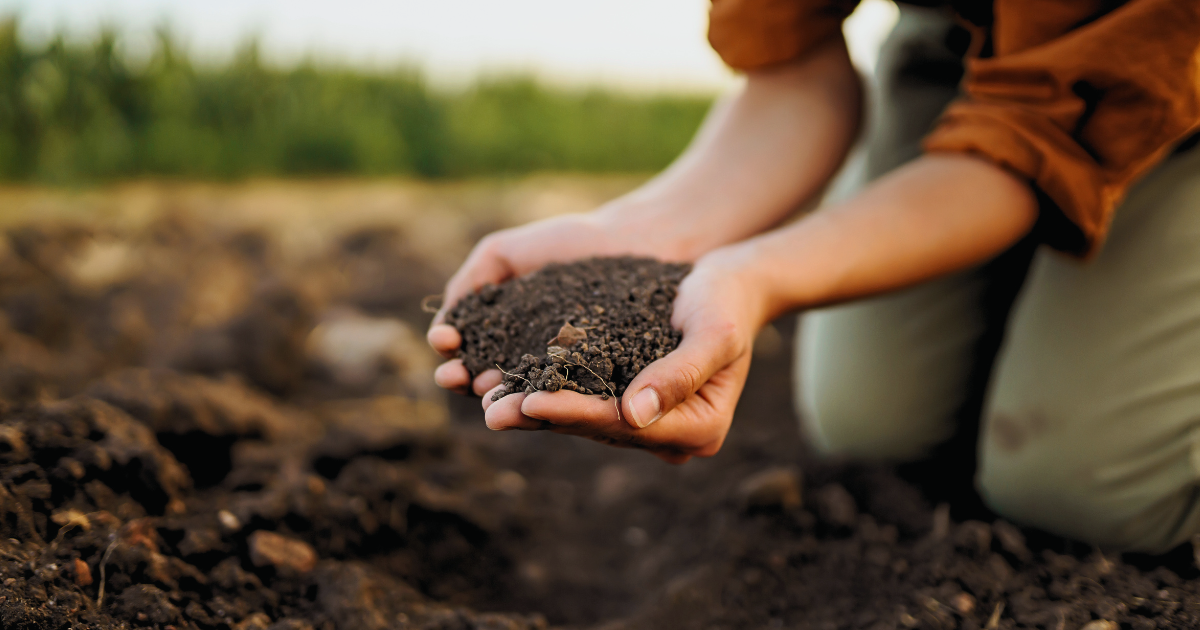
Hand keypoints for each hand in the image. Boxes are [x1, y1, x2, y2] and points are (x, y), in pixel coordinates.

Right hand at [427, 211, 674, 395]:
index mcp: (504, 334)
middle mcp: (529, 361)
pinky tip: (530, 394)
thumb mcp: (504, 253)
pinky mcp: (598, 384)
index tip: (444, 342)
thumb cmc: (570, 243)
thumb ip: (470, 282)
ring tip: (484, 392)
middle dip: (465, 380)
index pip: (467, 352)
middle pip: (487, 380)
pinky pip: (569, 394)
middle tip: (454, 376)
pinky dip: (546, 398)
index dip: (451, 352)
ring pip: (523, 394)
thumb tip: (443, 327)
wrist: (633, 240)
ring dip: (499, 397)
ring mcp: (564, 375)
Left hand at [479, 246, 767, 462]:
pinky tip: (506, 384)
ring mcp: (649, 423)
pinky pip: (582, 402)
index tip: (530, 401)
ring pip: (583, 420)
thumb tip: (634, 415)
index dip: (574, 413)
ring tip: (487, 401)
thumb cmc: (726, 302)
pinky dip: (545, 392)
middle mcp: (672, 436)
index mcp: (700, 429)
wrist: (729, 286)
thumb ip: (679, 373)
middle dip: (542, 418)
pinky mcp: (628, 403)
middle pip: (597, 429)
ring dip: (534, 411)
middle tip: (490, 411)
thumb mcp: (713, 332)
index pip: (624, 425)